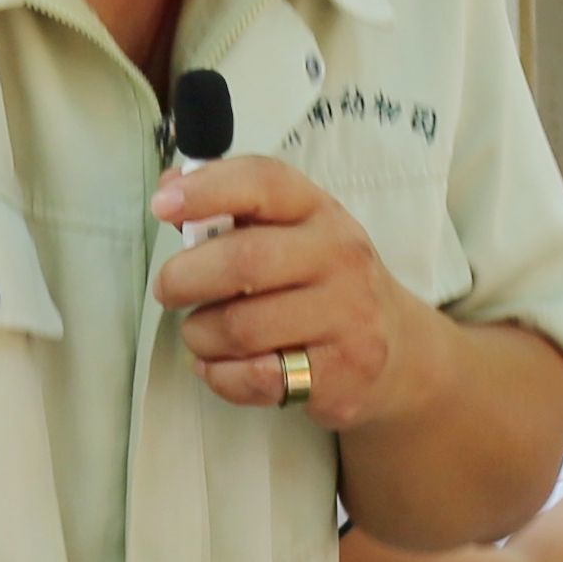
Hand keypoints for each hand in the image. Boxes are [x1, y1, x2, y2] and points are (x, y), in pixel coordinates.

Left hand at [153, 157, 420, 424]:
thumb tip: (169, 186)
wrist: (400, 350)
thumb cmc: (322, 283)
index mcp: (318, 210)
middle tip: (167, 291)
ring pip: (243, 327)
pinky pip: (256, 378)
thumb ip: (229, 211)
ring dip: (200, 334)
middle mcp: (340, 257)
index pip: (264, 183)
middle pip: (245, 261)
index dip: (207, 190)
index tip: (162, 205)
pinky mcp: (341, 374)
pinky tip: (217, 367)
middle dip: (185, 278)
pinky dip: (220, 376)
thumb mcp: (290, 234)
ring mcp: (347, 317)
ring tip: (199, 334)